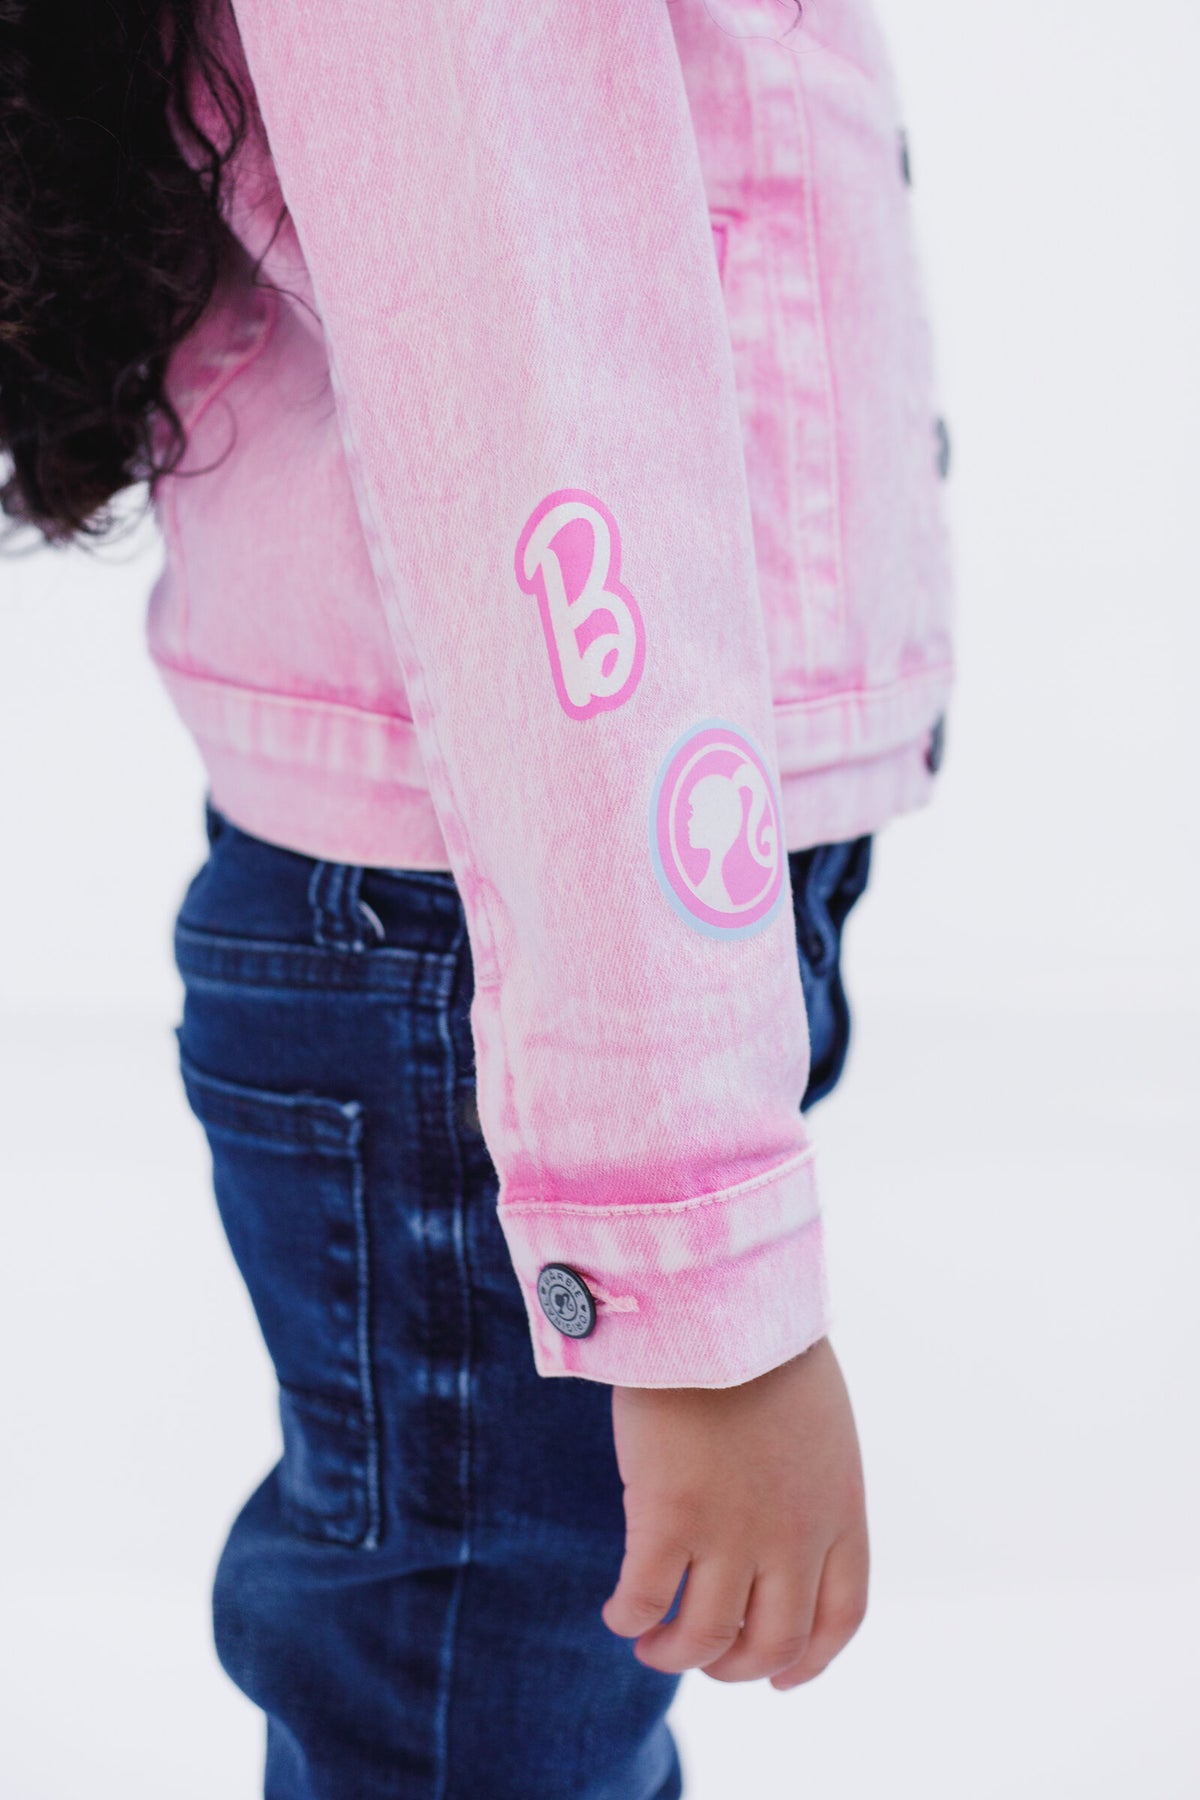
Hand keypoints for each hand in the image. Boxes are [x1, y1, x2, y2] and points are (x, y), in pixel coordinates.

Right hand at [601, 1335, 868, 1687]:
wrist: (718, 1302)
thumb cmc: (760, 1344)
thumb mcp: (818, 1424)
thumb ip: (810, 1482)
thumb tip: (780, 1518)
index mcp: (838, 1511)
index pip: (839, 1619)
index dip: (806, 1661)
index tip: (778, 1676)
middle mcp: (793, 1537)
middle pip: (770, 1643)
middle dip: (733, 1666)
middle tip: (700, 1656)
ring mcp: (731, 1533)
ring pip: (704, 1637)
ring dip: (673, 1654)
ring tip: (650, 1644)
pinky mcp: (669, 1516)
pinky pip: (644, 1598)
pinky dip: (628, 1617)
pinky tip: (617, 1612)